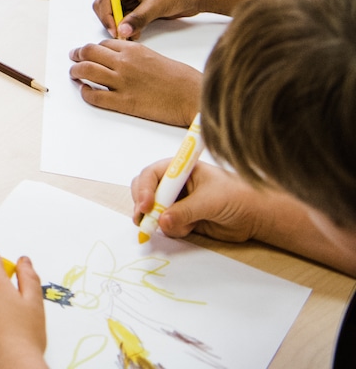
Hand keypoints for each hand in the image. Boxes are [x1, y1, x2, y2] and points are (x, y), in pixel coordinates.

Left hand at [68, 39, 200, 126]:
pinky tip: (84, 91)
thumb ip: (137, 57)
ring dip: (76, 71)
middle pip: (89, 52)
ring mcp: (122, 82)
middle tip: (74, 58)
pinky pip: (94, 96)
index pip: (104, 44)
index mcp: (134, 49)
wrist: (194, 97)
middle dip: (78, 54)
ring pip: (86, 70)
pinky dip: (85, 93)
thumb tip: (123, 61)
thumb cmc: (183, 79)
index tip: (89, 52)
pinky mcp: (124, 102)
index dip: (94, 48)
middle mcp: (124, 62)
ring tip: (74, 73)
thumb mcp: (157, 57)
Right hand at [94, 0, 202, 38]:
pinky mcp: (135, 5)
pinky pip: (124, 18)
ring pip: (114, 14)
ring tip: (132, 36)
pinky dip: (127, 27)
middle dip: (112, 21)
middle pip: (105, 6)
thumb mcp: (157, 5)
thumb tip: (121, 31)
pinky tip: (136, 33)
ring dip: (120, 26)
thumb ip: (138, 19)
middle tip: (122, 36)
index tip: (115, 32)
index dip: (107, 16)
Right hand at [131, 160, 263, 242]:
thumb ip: (185, 211)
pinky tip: (190, 229)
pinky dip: (173, 230)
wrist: (256, 216)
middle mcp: (174, 184)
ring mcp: (177, 201)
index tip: (146, 206)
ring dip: (160, 221)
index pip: (152, 175)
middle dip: (143, 207)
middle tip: (144, 221)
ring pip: (154, 211)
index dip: (144, 189)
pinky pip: (167, 225)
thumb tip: (162, 222)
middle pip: (145, 191)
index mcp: (180, 169)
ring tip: (182, 227)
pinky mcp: (183, 218)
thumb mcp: (209, 201)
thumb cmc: (237, 197)